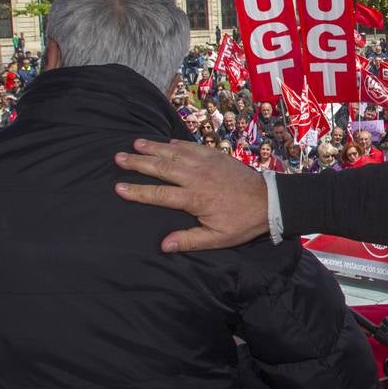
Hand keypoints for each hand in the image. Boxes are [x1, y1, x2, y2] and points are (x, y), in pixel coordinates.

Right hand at [114, 139, 269, 252]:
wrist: (269, 201)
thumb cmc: (242, 222)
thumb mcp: (217, 238)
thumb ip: (189, 240)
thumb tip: (163, 245)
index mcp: (194, 198)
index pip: (159, 194)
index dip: (137, 191)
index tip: (118, 187)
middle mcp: (196, 177)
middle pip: (161, 167)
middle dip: (138, 162)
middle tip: (118, 158)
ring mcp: (206, 163)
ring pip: (174, 153)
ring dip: (154, 148)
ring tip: (135, 144)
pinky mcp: (216, 156)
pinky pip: (192, 147)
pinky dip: (177, 144)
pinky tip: (166, 143)